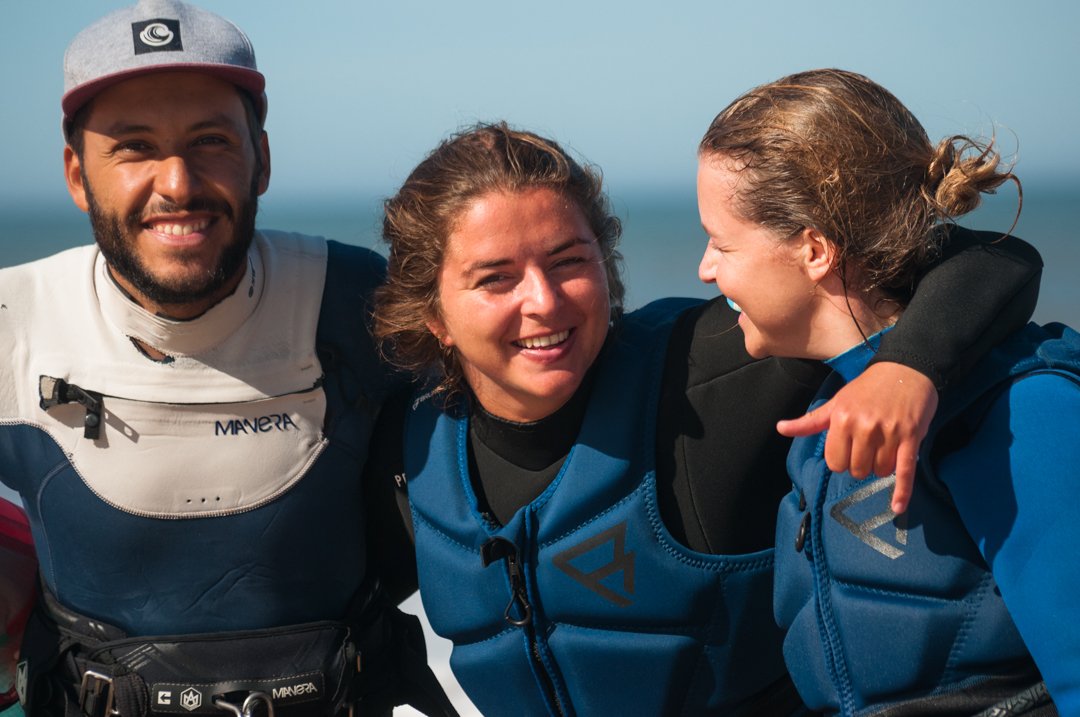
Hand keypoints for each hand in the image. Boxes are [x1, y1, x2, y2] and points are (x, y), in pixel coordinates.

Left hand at [776, 362, 937, 514]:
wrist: (906, 368)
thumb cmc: (867, 388)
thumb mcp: (836, 403)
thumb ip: (809, 422)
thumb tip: (780, 428)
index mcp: (841, 419)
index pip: (835, 462)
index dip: (841, 460)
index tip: (849, 449)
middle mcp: (863, 427)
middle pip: (856, 470)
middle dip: (860, 464)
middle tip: (867, 448)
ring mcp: (889, 433)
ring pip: (879, 472)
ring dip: (881, 467)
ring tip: (884, 448)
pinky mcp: (911, 438)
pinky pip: (905, 472)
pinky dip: (902, 492)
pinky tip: (897, 508)